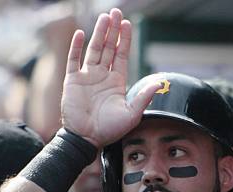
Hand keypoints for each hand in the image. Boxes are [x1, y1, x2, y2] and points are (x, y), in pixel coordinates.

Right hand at [60, 8, 159, 147]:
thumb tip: (160, 83)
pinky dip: (77, 47)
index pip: (121, 55)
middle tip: (116, 12)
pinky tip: (81, 34)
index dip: (124, 39)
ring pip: (94, 49)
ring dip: (99, 33)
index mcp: (117, 82)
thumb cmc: (110, 130)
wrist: (87, 139)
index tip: (127, 24)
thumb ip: (144, 97)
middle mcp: (102, 76)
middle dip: (113, 30)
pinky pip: (74, 60)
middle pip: (108, 47)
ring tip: (104, 17)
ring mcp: (87, 77)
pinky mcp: (72, 80)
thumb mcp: (132, 114)